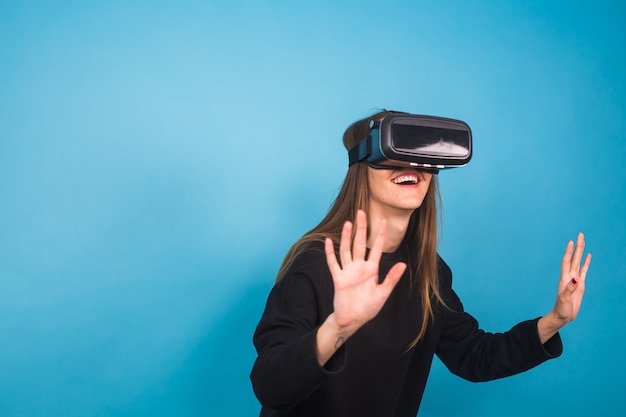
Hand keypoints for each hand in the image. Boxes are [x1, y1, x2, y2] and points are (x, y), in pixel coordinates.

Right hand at [324, 210, 405, 333]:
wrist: (352, 320)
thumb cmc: (368, 308)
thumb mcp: (382, 294)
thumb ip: (391, 278)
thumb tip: (403, 264)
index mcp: (372, 270)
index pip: (377, 248)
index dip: (380, 235)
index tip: (384, 221)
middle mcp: (359, 268)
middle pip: (360, 244)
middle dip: (361, 229)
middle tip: (361, 212)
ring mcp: (348, 272)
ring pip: (346, 250)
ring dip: (346, 237)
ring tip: (348, 223)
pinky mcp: (338, 278)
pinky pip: (334, 263)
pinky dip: (330, 252)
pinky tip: (328, 241)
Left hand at [553, 232, 591, 321]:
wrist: (562, 316)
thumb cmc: (562, 308)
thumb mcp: (565, 300)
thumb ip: (570, 290)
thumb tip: (575, 280)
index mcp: (564, 279)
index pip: (567, 262)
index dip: (569, 252)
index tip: (571, 241)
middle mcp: (569, 276)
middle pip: (574, 258)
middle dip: (577, 247)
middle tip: (580, 234)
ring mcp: (575, 279)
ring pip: (579, 262)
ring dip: (581, 252)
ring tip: (583, 241)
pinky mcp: (580, 284)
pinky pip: (584, 271)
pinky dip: (586, 262)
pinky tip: (588, 255)